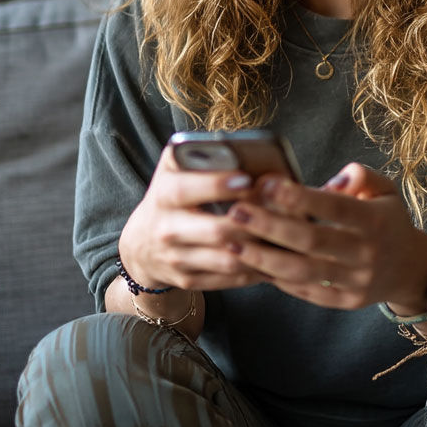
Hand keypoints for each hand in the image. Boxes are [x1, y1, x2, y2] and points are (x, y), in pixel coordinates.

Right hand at [117, 145, 268, 292]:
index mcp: (163, 195)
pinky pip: (228, 279)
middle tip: (281, 211)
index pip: (186, 190)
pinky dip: (254, 270)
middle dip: (251, 222)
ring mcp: (176, 258)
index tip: (247, 178)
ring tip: (284, 235)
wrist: (141, 243)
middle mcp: (166, 229)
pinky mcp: (187, 279)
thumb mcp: (173, 171)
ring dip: (259, 249)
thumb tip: (239, 146)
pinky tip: (273, 257)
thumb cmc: (169, 197)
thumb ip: (197, 155)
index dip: (217, 185)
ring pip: (227, 260)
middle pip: (215, 230)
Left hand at [225, 162, 426, 310]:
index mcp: (375, 221)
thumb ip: (362, 176)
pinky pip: (308, 292)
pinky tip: (253, 266)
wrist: (410, 269)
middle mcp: (367, 253)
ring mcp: (356, 281)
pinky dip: (279, 281)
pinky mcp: (346, 302)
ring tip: (233, 245)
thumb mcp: (386, 190)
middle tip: (236, 213)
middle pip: (312, 241)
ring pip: (304, 272)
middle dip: (270, 227)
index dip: (300, 197)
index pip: (335, 207)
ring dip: (264, 260)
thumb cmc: (388, 220)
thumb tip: (333, 179)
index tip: (267, 185)